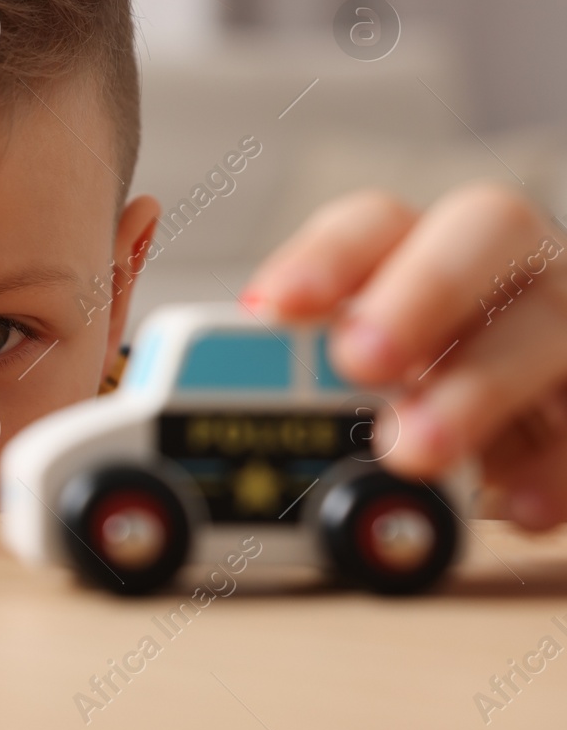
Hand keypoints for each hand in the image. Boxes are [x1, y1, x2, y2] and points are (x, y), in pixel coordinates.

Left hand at [243, 182, 566, 529]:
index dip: (325, 258)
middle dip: (418, 291)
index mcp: (425, 247)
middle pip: (484, 231)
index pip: (376, 222)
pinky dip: (557, 465)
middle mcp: (508, 267)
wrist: (534, 429)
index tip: (273, 308)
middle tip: (357, 360)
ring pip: (548, 326)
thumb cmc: (420, 391)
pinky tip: (513, 508)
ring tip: (412, 451)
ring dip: (476, 388)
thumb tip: (199, 410)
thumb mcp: (357, 376)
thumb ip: (295, 376)